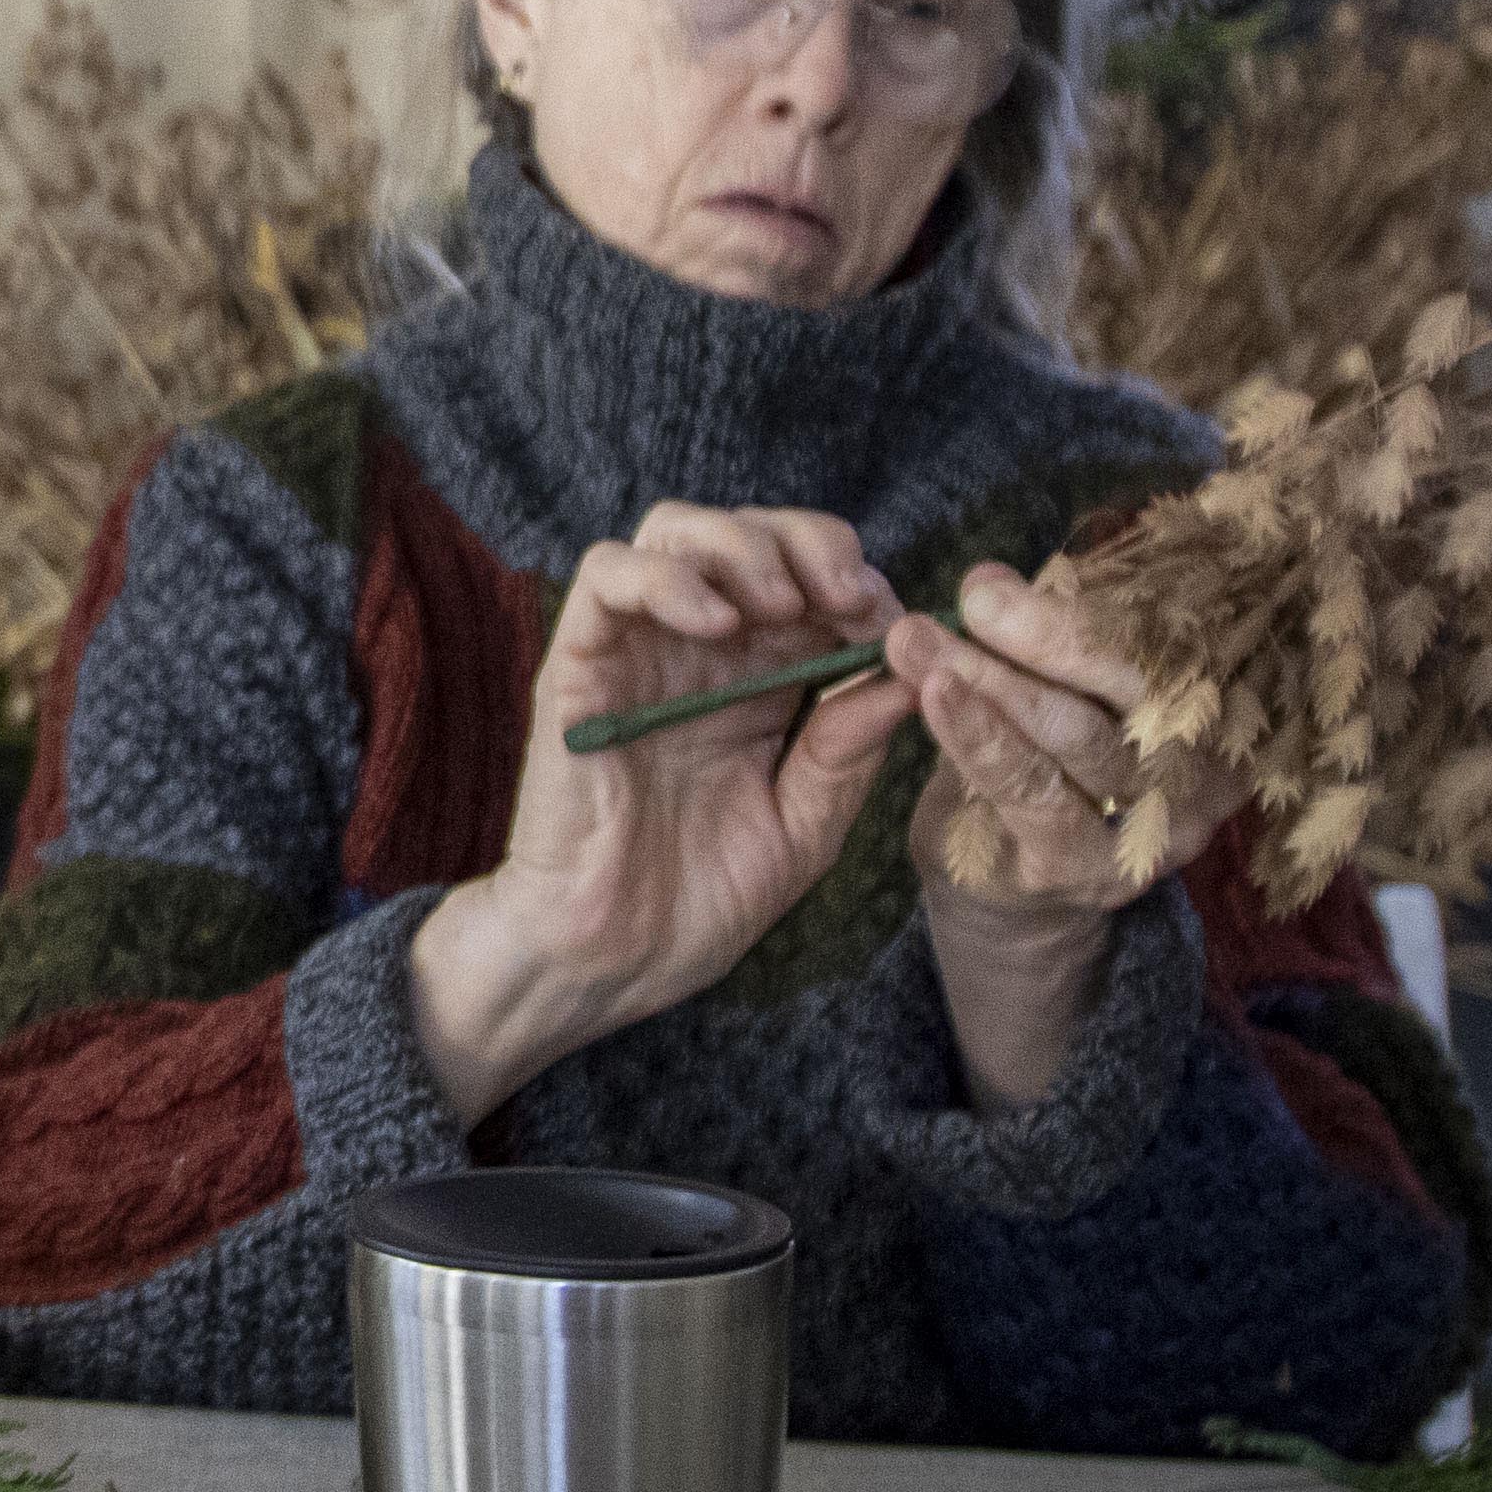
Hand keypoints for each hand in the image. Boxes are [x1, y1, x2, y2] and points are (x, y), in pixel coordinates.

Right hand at [417, 504, 914, 1126]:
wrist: (610, 961)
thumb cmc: (698, 902)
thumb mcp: (805, 825)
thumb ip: (849, 748)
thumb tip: (913, 670)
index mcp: (756, 682)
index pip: (809, 581)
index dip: (860, 583)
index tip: (897, 627)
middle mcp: (695, 652)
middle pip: (747, 532)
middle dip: (812, 543)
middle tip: (849, 596)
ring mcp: (635, 652)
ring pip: (675, 530)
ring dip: (742, 545)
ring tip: (784, 605)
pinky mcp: (578, 664)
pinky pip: (606, 577)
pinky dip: (666, 577)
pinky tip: (718, 623)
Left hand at [887, 560, 1203, 1110]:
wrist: (1005, 880)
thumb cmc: (1035, 756)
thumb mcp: (1053, 685)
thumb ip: (1041, 637)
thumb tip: (989, 578)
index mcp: (1213, 704)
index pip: (1176, 638)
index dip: (1102, 598)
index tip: (1024, 568)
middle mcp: (1204, 769)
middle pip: (1139, 687)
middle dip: (1052, 635)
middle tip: (975, 595)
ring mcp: (1155, 826)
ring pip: (1079, 736)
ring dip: (995, 680)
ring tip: (918, 639)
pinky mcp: (1091, 867)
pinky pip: (1035, 793)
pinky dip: (980, 740)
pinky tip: (935, 697)